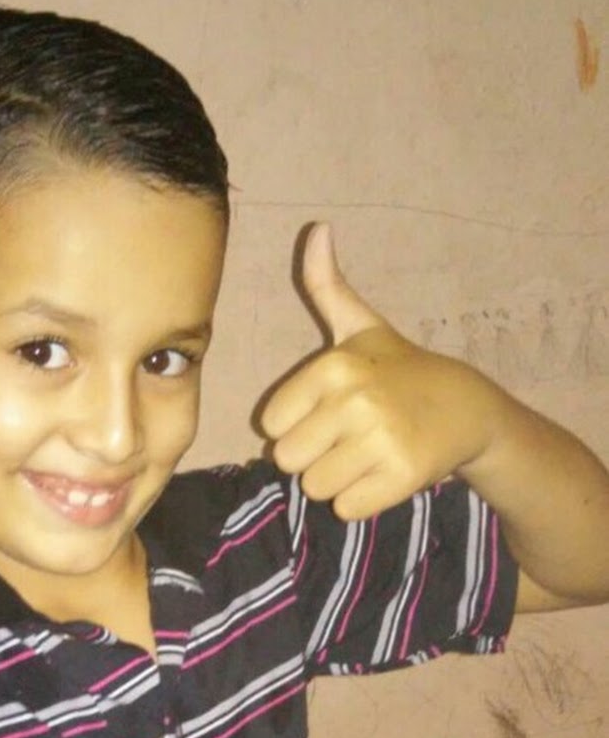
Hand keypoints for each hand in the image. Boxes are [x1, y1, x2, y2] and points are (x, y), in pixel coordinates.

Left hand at [261, 223, 498, 520]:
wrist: (467, 407)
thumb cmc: (399, 368)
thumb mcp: (360, 327)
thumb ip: (327, 286)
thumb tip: (316, 228)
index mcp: (332, 366)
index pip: (271, 425)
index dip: (296, 426)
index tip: (328, 413)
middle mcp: (354, 399)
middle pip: (288, 460)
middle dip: (313, 457)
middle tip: (348, 438)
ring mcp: (381, 437)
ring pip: (316, 488)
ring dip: (336, 481)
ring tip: (367, 454)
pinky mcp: (404, 474)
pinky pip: (346, 508)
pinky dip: (360, 501)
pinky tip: (383, 474)